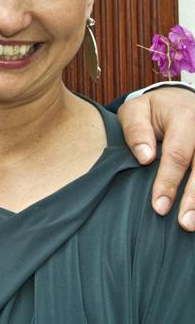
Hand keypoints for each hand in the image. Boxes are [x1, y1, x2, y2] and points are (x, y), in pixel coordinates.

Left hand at [117, 87, 194, 230]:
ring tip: (194, 223)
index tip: (160, 207)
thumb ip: (136, 130)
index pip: (177, 155)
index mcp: (184, 118)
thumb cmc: (153, 109)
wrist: (179, 99)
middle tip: (185, 224)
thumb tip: (144, 157)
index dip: (168, 182)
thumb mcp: (135, 110)